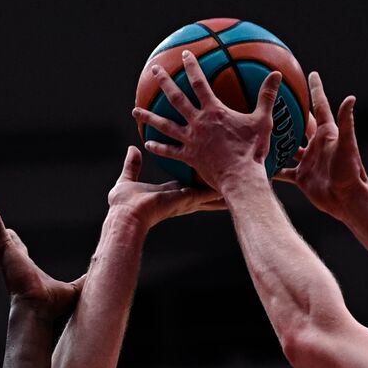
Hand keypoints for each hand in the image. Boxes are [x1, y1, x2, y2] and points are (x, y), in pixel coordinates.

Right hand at [0, 183, 81, 313]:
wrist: (38, 312)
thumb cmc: (52, 307)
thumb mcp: (73, 290)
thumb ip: (85, 282)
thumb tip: (105, 278)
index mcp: (24, 267)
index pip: (16, 248)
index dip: (12, 239)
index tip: (9, 233)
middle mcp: (11, 258)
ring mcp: (5, 252)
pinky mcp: (3, 248)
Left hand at [106, 146, 225, 228]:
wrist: (126, 217)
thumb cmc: (123, 204)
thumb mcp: (127, 179)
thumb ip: (132, 165)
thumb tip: (132, 150)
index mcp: (171, 194)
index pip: (190, 186)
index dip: (200, 179)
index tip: (209, 171)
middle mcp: (182, 198)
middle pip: (205, 192)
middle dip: (218, 186)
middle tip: (234, 179)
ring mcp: (186, 200)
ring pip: (211, 193)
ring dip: (225, 188)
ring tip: (243, 182)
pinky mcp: (188, 199)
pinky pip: (209, 193)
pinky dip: (221, 190)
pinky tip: (235, 186)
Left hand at [132, 51, 282, 191]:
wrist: (241, 178)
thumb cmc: (253, 151)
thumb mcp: (262, 121)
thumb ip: (267, 97)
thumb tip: (277, 75)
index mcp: (213, 111)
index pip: (199, 83)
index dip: (191, 67)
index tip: (184, 55)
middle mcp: (198, 123)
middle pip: (176, 98)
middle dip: (164, 81)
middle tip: (154, 70)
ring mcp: (191, 140)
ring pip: (165, 125)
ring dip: (149, 116)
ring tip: (135, 110)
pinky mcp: (188, 157)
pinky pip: (170, 152)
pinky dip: (158, 147)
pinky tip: (148, 143)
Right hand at [274, 72, 367, 218]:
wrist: (346, 199)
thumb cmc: (350, 172)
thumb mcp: (347, 145)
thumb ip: (346, 122)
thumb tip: (351, 98)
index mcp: (327, 133)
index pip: (320, 106)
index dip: (316, 89)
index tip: (311, 73)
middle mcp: (316, 145)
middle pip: (300, 123)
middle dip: (290, 111)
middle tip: (277, 98)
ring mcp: (307, 160)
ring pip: (288, 146)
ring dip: (276, 139)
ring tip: (260, 129)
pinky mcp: (301, 176)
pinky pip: (283, 170)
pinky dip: (272, 167)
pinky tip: (258, 163)